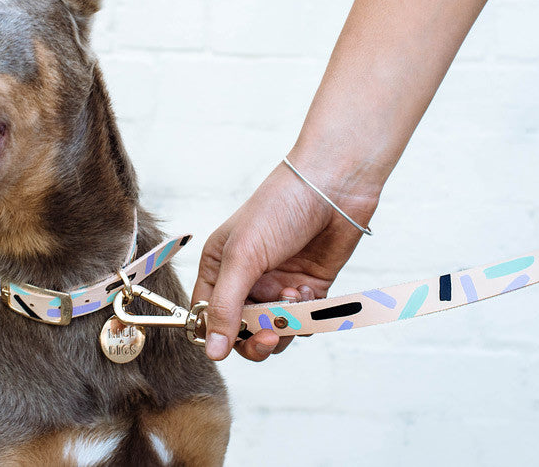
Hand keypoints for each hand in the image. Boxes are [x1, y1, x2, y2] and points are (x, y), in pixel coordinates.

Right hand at [191, 156, 378, 361]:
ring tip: (292, 299)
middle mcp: (245, 279)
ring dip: (283, 324)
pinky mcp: (307, 288)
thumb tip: (212, 351)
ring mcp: (276, 285)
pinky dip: (304, 314)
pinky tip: (306, 288)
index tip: (232, 340)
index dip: (216, 334)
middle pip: (241, 330)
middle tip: (270, 334)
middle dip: (255, 337)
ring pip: (273, 330)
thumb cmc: (279, 208)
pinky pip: (301, 320)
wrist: (332, 187)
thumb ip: (225, 306)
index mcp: (218, 266)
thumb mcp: (243, 257)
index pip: (206, 315)